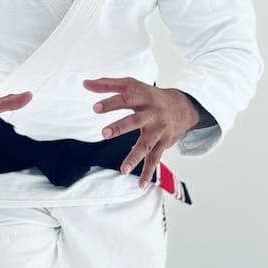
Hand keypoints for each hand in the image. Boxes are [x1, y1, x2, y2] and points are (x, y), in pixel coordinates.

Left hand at [84, 77, 199, 188]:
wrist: (182, 107)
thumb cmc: (150, 96)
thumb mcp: (132, 85)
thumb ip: (108, 84)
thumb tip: (85, 83)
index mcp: (142, 97)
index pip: (125, 98)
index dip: (111, 102)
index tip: (95, 108)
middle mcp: (151, 113)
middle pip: (135, 120)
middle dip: (120, 127)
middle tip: (104, 133)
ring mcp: (158, 129)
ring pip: (146, 144)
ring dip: (134, 157)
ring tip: (123, 170)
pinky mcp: (163, 143)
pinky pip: (155, 159)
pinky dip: (148, 172)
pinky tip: (140, 184)